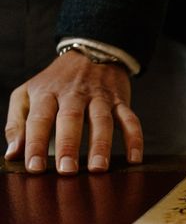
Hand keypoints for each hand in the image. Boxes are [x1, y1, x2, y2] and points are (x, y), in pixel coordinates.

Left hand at [4, 51, 142, 174]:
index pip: (40, 119)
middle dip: (69, 145)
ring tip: (98, 169)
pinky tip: (134, 158)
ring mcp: (100, 97)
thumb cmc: (55, 82)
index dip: (35, 144)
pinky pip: (130, 119)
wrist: (91, 52)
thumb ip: (17, 123)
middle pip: (71, 119)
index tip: (35, 168)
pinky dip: (134, 138)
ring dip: (101, 145)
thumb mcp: (27, 94)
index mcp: (47, 93)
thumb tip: (12, 154)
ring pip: (102, 120)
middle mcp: (74, 94)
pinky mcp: (120, 101)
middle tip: (67, 171)